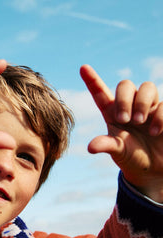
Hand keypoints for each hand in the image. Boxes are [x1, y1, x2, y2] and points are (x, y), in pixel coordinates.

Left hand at [80, 64, 162, 201]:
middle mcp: (130, 106)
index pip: (100, 93)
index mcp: (112, 113)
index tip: (83, 68)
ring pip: (147, 87)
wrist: (154, 169)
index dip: (92, 80)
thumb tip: (91, 147)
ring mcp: (148, 107)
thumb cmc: (131, 158)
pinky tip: (156, 132)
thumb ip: (106, 145)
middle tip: (124, 119)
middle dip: (124, 100)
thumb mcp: (118, 152)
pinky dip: (160, 117)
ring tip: (140, 122)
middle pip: (125, 85)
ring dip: (142, 103)